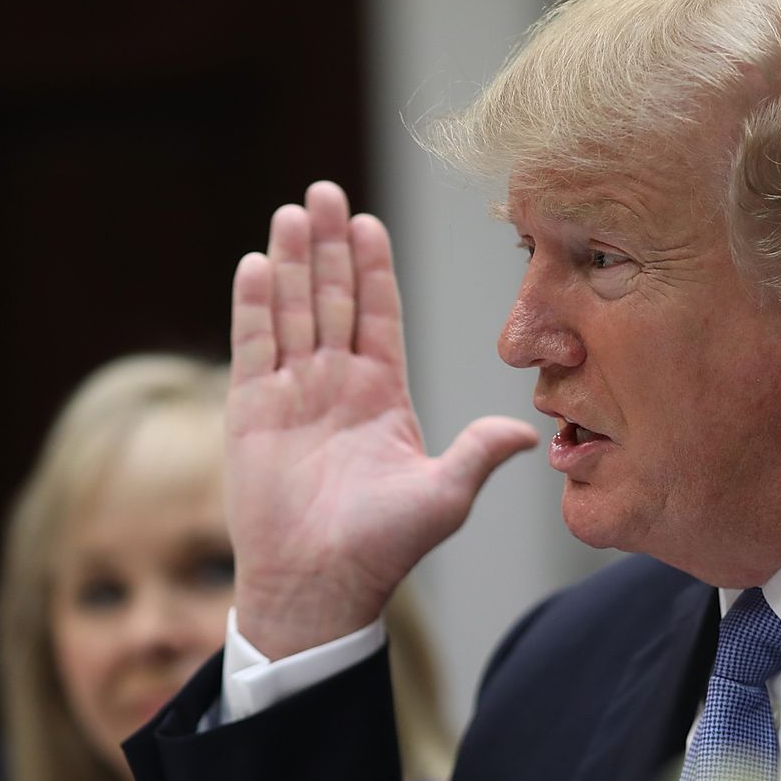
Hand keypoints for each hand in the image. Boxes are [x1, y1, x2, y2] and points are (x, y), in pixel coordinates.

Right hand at [226, 181, 538, 658]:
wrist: (318, 587)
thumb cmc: (382, 549)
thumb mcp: (442, 496)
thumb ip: (478, 453)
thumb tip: (529, 431)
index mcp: (380, 394)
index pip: (378, 314)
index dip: (373, 268)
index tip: (371, 223)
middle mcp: (334, 384)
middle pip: (330, 298)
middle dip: (329, 245)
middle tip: (325, 193)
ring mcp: (290, 393)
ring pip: (292, 310)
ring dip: (292, 261)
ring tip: (293, 211)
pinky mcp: (251, 411)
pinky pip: (253, 346)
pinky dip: (255, 305)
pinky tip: (258, 263)